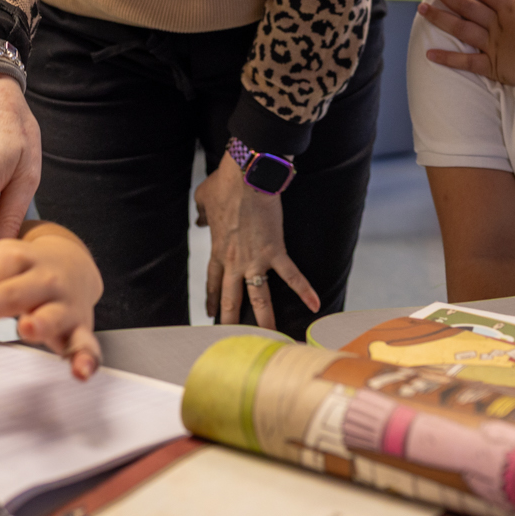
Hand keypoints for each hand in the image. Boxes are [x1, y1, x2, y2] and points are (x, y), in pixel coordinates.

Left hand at [0, 229, 102, 379]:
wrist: (73, 264)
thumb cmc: (24, 267)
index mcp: (17, 258)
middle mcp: (43, 278)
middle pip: (14, 292)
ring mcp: (63, 303)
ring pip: (54, 314)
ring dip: (42, 322)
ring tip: (28, 329)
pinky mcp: (80, 327)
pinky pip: (85, 344)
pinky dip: (85, 358)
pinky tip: (81, 372)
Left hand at [194, 152, 318, 330]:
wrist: (246, 176)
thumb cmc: (224, 183)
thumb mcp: (203, 198)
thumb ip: (201, 213)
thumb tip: (199, 219)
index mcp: (218, 250)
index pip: (214, 281)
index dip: (213, 298)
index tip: (211, 313)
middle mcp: (234, 261)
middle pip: (231, 298)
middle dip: (231, 321)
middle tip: (232, 339)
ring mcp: (254, 259)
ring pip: (258, 297)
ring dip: (264, 319)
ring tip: (270, 338)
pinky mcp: (274, 251)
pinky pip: (291, 275)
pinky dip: (304, 290)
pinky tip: (315, 306)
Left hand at [419, 0, 514, 88]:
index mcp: (510, 8)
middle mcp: (497, 24)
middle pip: (466, 6)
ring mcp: (493, 45)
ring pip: (460, 29)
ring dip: (440, 18)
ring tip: (421, 9)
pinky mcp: (493, 66)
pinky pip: (466, 62)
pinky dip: (447, 58)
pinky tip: (429, 53)